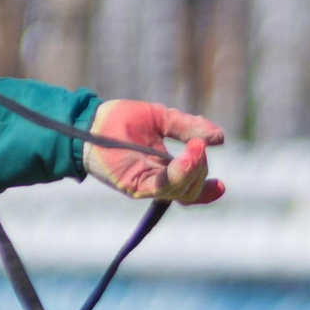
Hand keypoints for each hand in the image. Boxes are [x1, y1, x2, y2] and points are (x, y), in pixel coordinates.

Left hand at [83, 99, 226, 203]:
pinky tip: (187, 157)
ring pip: (180, 190)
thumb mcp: (161, 118)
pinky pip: (162, 186)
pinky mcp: (134, 185)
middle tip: (200, 144)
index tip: (220, 185)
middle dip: (201, 169)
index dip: (207, 191)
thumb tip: (219, 138)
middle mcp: (156, 183)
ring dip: (193, 170)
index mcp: (165, 170)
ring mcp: (145, 186)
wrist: (89, 120)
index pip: (191, 188)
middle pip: (190, 190)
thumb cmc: (120, 120)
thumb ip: (188, 127)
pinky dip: (178, 173)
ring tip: (196, 147)